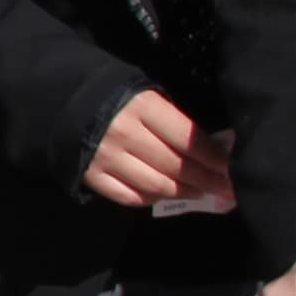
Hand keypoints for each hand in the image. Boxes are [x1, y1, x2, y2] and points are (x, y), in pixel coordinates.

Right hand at [80, 89, 231, 212]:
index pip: (187, 138)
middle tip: (225, 188)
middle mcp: (126, 133)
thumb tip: (212, 149)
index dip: (213, 157)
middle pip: (175, 166)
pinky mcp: (92, 176)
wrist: (64, 99)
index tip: (231, 168)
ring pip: (156, 186)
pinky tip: (163, 194)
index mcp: (143, 107)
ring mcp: (107, 157)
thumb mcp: (148, 95)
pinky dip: (151, 199)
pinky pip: (129, 197)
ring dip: (183, 192)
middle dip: (206, 179)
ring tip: (200, 193)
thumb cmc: (117, 96)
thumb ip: (174, 121)